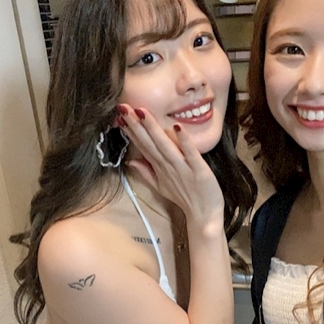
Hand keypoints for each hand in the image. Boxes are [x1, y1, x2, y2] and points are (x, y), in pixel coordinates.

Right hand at [117, 105, 223, 226]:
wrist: (203, 216)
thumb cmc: (184, 198)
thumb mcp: (161, 186)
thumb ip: (146, 172)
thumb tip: (130, 161)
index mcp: (159, 167)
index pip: (142, 145)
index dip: (131, 130)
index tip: (119, 115)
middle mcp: (168, 166)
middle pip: (150, 143)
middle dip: (136, 125)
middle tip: (123, 107)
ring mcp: (182, 168)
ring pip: (165, 146)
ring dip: (154, 129)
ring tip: (142, 113)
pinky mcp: (199, 170)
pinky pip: (190, 154)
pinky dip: (184, 141)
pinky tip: (177, 127)